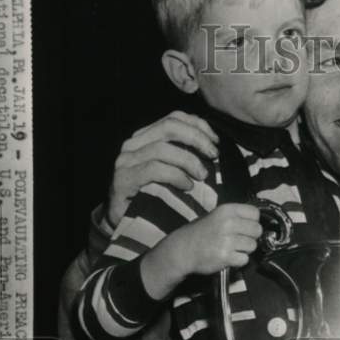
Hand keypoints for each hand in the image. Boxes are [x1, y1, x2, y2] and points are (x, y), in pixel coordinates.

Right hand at [108, 111, 218, 227]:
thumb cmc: (154, 197)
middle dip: (196, 138)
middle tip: (214, 155)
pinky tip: (187, 186)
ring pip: (162, 148)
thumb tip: (214, 151)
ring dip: (188, 160)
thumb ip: (185, 157)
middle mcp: (133, 144)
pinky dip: (175, 175)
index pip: (174, 118)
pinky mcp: (123, 179)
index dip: (198, 125)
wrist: (124, 222)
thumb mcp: (172, 172)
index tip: (216, 141)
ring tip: (203, 175)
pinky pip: (154, 169)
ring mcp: (126, 161)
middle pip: (169, 126)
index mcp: (146, 137)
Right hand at [141, 204, 261, 299]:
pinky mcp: (225, 256)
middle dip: (251, 236)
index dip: (253, 221)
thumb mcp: (216, 216)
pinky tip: (229, 257)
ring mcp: (227, 241)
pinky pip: (245, 259)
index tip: (246, 226)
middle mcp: (228, 223)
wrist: (183, 250)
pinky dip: (239, 260)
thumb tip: (256, 222)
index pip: (255, 213)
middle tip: (240, 240)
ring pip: (253, 245)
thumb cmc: (200, 233)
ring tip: (232, 248)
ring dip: (245, 249)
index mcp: (226, 210)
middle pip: (257, 230)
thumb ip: (235, 217)